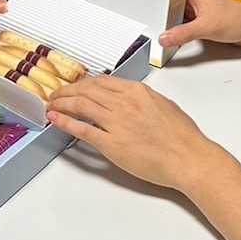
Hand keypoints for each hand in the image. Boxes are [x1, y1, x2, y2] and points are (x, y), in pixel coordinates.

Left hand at [45, 75, 220, 189]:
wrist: (189, 158)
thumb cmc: (183, 137)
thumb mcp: (163, 105)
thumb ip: (142, 99)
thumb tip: (128, 97)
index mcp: (137, 91)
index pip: (101, 81)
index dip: (82, 83)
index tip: (74, 87)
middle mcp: (124, 103)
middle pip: (86, 90)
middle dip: (66, 91)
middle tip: (56, 95)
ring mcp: (117, 122)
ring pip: (80, 105)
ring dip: (61, 103)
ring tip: (51, 105)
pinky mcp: (112, 144)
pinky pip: (82, 129)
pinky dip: (65, 122)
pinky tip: (55, 119)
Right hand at [159, 0, 240, 48]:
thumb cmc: (238, 18)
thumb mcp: (205, 27)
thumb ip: (183, 34)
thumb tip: (165, 38)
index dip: (156, 1)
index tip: (148, 10)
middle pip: (170, 5)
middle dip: (163, 15)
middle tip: (153, 25)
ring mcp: (196, 8)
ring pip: (176, 15)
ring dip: (172, 23)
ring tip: (162, 31)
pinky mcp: (200, 18)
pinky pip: (183, 23)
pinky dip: (179, 29)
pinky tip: (175, 36)